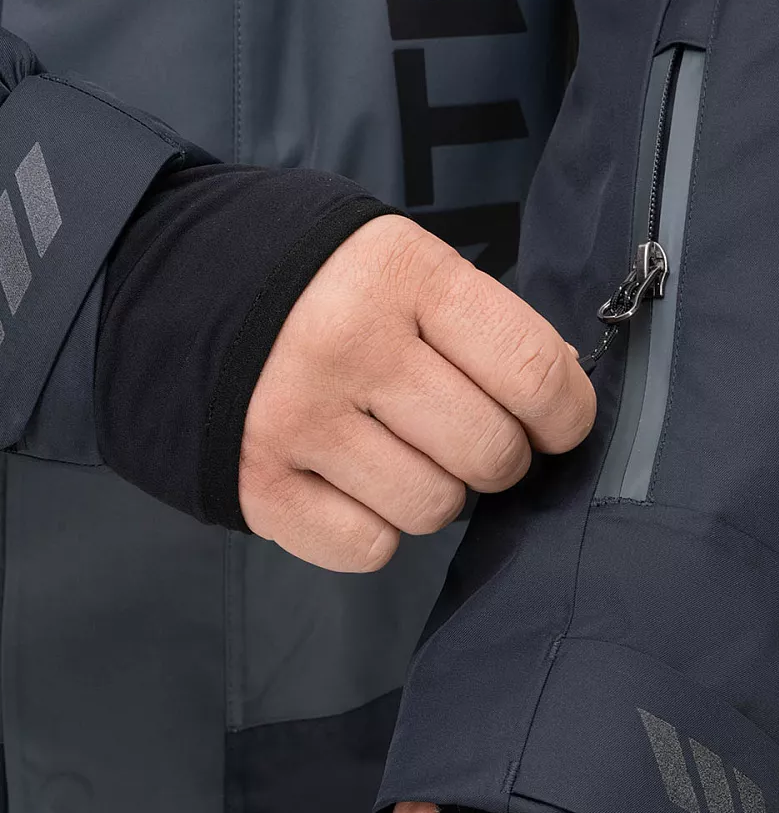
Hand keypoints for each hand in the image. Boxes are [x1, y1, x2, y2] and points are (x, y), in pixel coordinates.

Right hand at [239, 215, 595, 570]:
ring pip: (434, 508)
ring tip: (399, 450)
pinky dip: (377, 527)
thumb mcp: (405, 265)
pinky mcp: (255, 484)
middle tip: (467, 434)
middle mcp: (348, 345)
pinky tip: (352, 480)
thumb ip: (483, 322)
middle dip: (500, 458)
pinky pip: (369, 548)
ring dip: (436, 490)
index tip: (555, 425)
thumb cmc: (322, 284)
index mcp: (403, 274)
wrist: (178, 290)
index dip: (566, 416)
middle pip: (490, 453)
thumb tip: (559, 393)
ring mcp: (296, 419)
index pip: (532, 370)